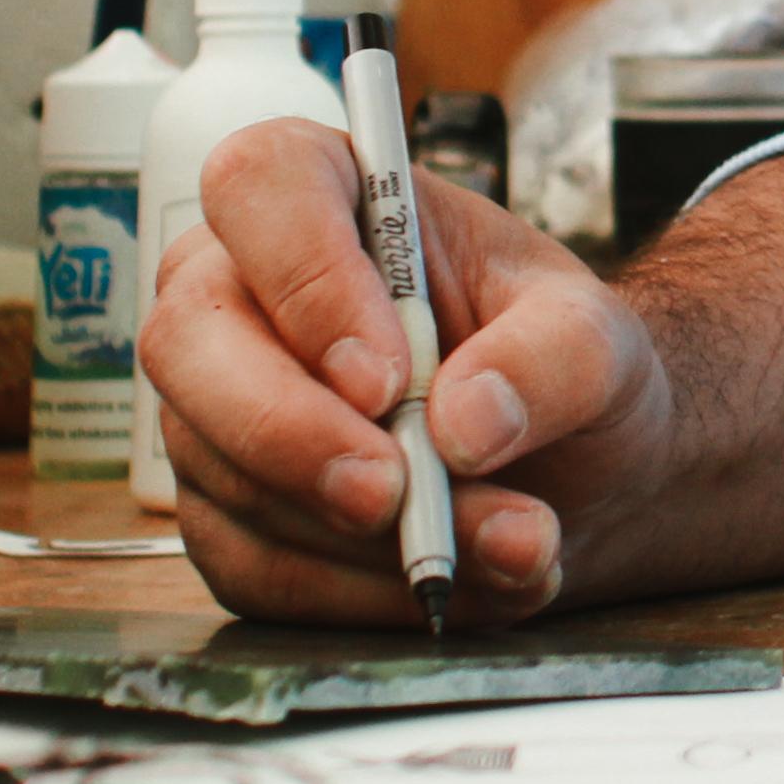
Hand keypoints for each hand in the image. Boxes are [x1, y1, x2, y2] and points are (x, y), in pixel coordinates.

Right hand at [137, 117, 672, 624]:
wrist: (567, 466)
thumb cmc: (554, 364)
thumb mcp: (595, 337)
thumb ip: (555, 357)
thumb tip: (467, 421)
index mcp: (320, 193)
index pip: (259, 187)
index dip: (307, 277)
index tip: (388, 373)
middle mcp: (239, 294)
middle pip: (188, 342)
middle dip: (289, 432)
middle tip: (395, 494)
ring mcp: (215, 412)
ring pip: (229, 475)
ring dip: (371, 538)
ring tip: (512, 545)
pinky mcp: (227, 517)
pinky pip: (260, 571)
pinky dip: (368, 596)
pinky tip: (463, 583)